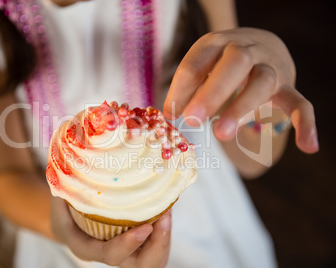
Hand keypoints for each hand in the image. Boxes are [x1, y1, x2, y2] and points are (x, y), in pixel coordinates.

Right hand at [50, 197, 171, 266]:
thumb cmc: (63, 209)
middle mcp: (110, 254)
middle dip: (158, 245)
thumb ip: (66, 187)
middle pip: (140, 266)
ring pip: (153, 259)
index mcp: (87, 247)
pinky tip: (166, 208)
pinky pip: (156, 246)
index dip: (129, 244)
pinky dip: (164, 231)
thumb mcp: (59, 198)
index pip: (110, 254)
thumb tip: (71, 161)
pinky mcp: (137, 245)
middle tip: (165, 218)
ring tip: (168, 212)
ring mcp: (126, 252)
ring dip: (164, 238)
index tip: (146, 226)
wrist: (68, 222)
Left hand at [164, 27, 318, 153]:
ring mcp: (271, 68)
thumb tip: (171, 115)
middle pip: (235, 63)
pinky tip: (308, 146)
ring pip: (263, 81)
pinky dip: (306, 123)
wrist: (261, 46)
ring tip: (222, 134)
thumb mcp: (202, 67)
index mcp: (218, 43)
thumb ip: (187, 89)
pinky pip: (301, 103)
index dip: (181, 88)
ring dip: (242, 108)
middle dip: (212, 92)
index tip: (170, 114)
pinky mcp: (288, 88)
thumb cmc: (221, 63)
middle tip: (192, 119)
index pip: (198, 62)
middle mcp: (247, 50)